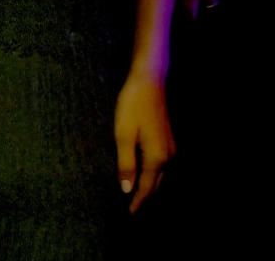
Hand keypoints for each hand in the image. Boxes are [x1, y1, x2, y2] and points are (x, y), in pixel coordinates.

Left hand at [114, 72, 175, 212]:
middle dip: (145, 197)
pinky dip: (153, 174)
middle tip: (132, 210)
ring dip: (149, 186)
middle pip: (156, 184)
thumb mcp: (123, 134)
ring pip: (160, 175)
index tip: (130, 215)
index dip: (137, 202)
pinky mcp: (168, 140)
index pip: (146, 188)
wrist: (149, 80)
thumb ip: (126, 163)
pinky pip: (161, 165)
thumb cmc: (133, 105)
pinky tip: (144, 174)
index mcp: (157, 158)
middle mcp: (168, 157)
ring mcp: (171, 148)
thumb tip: (126, 189)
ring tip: (137, 196)